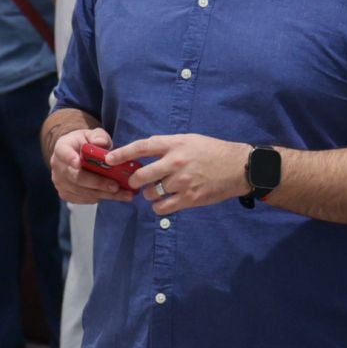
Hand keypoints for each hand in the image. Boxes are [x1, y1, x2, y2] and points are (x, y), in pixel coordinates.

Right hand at [49, 126, 132, 205]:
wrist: (76, 154)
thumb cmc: (86, 144)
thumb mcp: (93, 135)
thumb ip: (98, 136)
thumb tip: (101, 142)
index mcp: (62, 148)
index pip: (63, 153)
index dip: (70, 158)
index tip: (78, 163)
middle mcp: (57, 166)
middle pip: (76, 177)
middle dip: (97, 182)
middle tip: (115, 186)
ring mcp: (60, 182)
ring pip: (82, 191)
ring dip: (103, 194)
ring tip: (123, 194)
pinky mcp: (66, 194)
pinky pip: (83, 199)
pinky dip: (99, 198)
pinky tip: (113, 196)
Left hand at [116, 134, 250, 215]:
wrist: (238, 167)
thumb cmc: (212, 151)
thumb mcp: (189, 140)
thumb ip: (167, 147)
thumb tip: (144, 155)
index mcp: (174, 144)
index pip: (142, 147)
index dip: (122, 153)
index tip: (109, 159)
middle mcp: (176, 162)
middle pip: (141, 176)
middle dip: (134, 181)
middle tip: (135, 183)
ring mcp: (182, 182)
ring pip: (150, 193)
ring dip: (148, 194)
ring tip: (156, 191)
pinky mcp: (189, 198)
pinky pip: (162, 207)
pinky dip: (158, 207)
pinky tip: (163, 202)